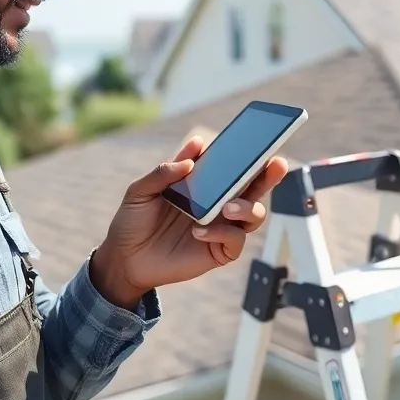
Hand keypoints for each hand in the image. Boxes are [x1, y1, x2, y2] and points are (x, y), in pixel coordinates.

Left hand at [90, 134, 289, 308]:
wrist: (123, 258)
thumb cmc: (133, 221)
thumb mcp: (141, 190)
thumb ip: (165, 170)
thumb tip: (196, 148)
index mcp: (204, 186)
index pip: (232, 168)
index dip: (250, 156)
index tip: (263, 141)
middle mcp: (219, 205)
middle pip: (254, 188)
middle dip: (269, 175)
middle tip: (276, 163)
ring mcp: (221, 228)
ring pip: (254, 215)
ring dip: (247, 207)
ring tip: (228, 207)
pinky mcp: (218, 251)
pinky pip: (234, 240)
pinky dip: (222, 233)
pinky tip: (199, 230)